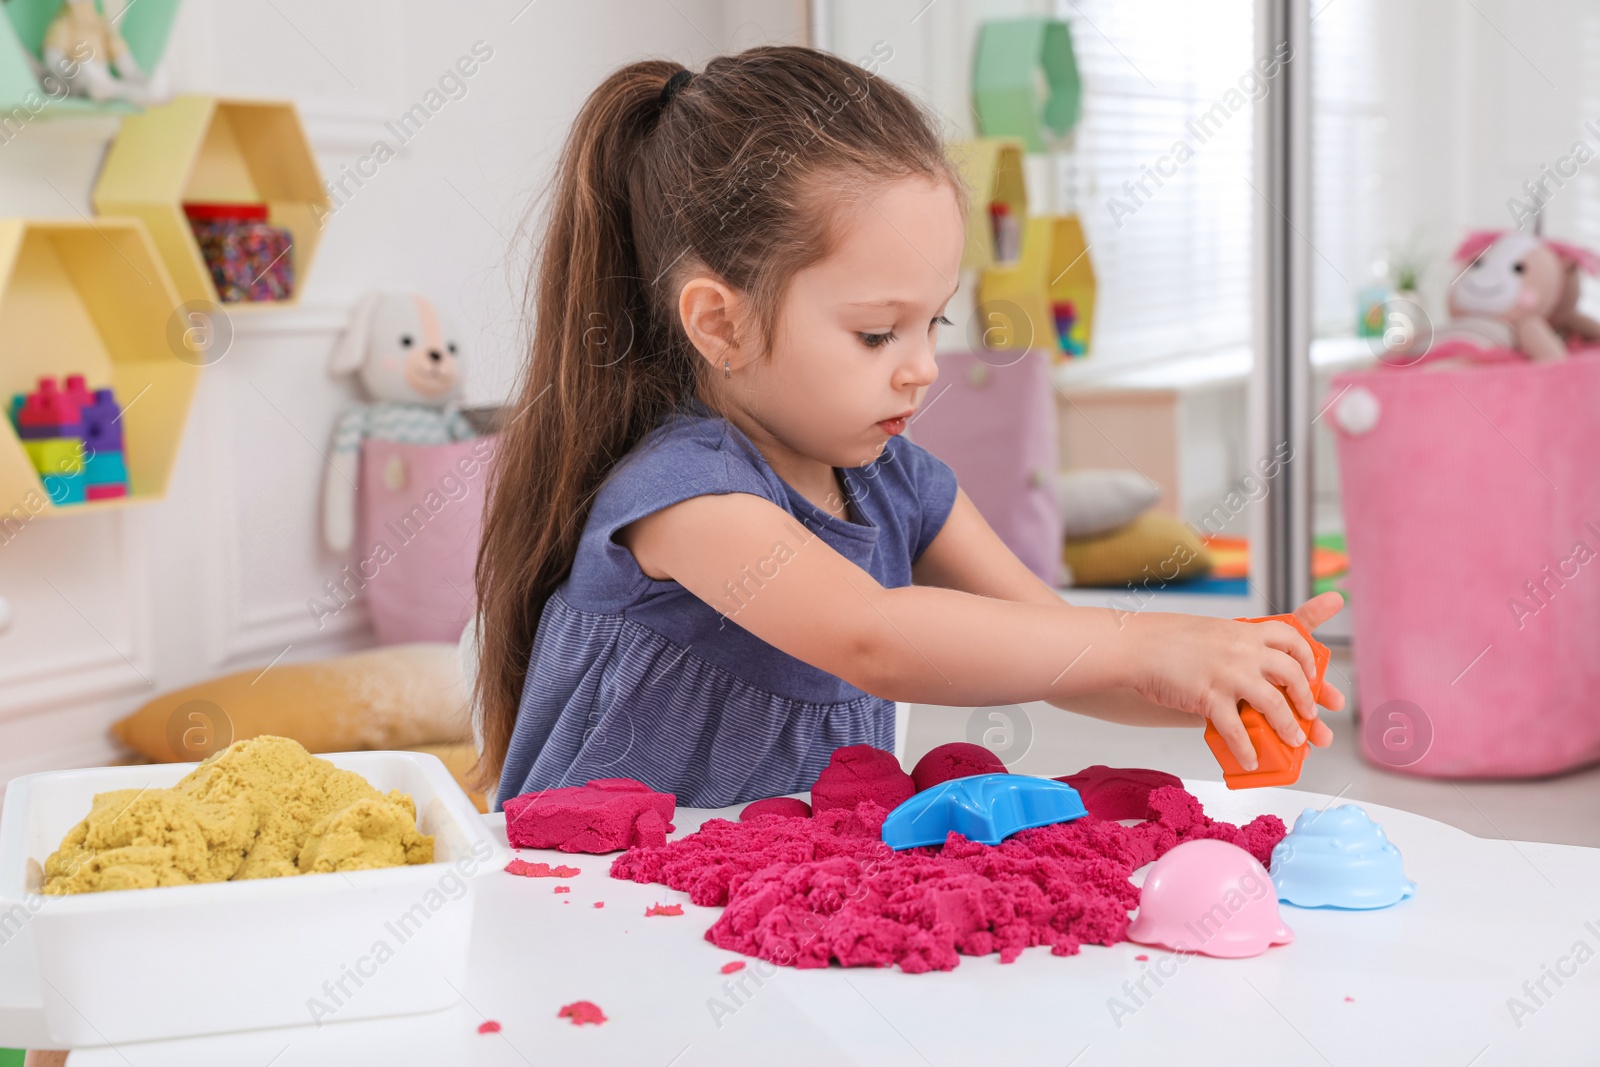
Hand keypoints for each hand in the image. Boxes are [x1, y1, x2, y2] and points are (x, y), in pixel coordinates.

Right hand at [1123, 592, 1344, 770]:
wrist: (1135, 645)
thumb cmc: (1166, 640)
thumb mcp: (1210, 632)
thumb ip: (1234, 645)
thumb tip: (1251, 667)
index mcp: (1244, 631)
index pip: (1292, 636)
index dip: (1308, 657)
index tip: (1315, 673)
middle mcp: (1242, 649)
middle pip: (1292, 674)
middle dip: (1308, 698)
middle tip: (1311, 714)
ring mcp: (1228, 673)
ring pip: (1273, 704)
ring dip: (1289, 727)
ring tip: (1294, 741)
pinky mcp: (1209, 696)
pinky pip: (1236, 729)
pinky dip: (1246, 749)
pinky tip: (1251, 762)